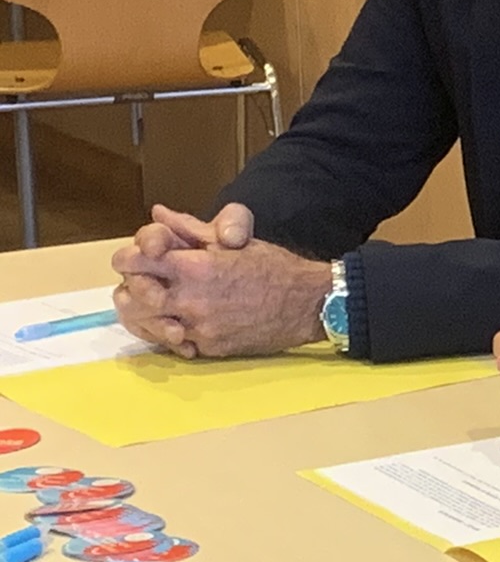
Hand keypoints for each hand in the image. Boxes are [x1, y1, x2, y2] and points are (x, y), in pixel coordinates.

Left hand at [110, 204, 326, 357]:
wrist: (309, 304)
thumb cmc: (275, 267)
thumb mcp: (233, 241)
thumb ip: (190, 228)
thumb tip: (158, 213)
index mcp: (195, 267)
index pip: (135, 262)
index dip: (129, 259)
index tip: (135, 259)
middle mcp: (191, 300)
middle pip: (134, 298)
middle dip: (132, 289)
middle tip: (141, 285)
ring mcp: (199, 328)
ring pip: (150, 325)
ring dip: (148, 315)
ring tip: (159, 306)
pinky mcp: (209, 348)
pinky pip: (176, 344)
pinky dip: (174, 334)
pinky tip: (183, 324)